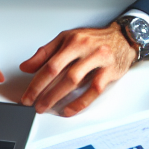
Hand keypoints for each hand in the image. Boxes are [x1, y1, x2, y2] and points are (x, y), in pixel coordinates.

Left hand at [19, 22, 135, 115]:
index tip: (27, 94)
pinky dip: (80, 102)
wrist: (122, 38)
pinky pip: (93, 89)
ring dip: (57, 96)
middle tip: (33, 104)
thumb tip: (26, 67)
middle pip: (59, 72)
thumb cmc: (93, 39)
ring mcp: (97, 58)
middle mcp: (83, 47)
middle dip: (43, 91)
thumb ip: (46, 52)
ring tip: (46, 107)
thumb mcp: (67, 38)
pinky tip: (69, 110)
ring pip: (74, 80)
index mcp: (71, 40)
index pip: (49, 62)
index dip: (36, 81)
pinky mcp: (109, 70)